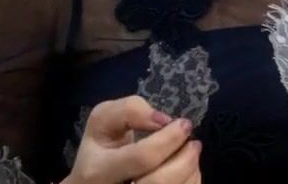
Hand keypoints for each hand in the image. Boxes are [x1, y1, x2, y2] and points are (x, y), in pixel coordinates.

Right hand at [65, 95, 201, 183]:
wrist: (93, 179)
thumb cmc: (102, 146)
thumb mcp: (103, 120)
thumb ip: (131, 110)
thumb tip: (164, 121)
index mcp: (97, 171)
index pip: (143, 157)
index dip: (169, 138)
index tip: (182, 124)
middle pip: (160, 182)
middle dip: (185, 159)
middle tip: (193, 142)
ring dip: (191, 170)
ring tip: (190, 154)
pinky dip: (190, 181)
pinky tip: (185, 170)